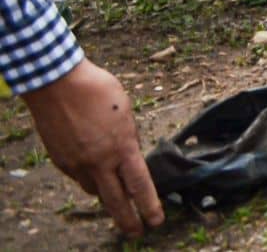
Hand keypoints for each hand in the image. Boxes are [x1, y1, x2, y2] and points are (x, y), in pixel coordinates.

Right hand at [22, 61, 163, 236]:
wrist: (58, 85)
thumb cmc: (98, 90)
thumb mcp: (126, 111)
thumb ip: (128, 136)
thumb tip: (126, 153)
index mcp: (122, 147)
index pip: (140, 185)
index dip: (149, 206)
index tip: (156, 221)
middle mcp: (100, 161)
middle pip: (116, 201)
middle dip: (128, 220)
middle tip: (136, 232)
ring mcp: (77, 164)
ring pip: (95, 191)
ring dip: (107, 196)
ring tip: (117, 201)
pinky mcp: (61, 161)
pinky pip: (79, 178)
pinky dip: (89, 179)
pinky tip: (94, 173)